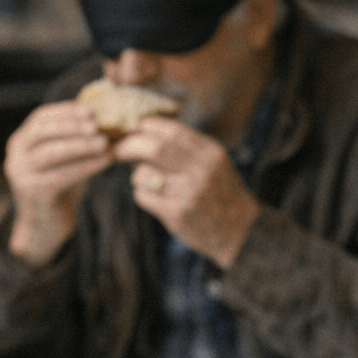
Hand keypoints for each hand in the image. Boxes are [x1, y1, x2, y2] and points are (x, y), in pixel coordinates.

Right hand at [3, 101, 112, 266]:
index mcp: (20, 141)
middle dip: (71, 125)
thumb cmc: (60, 187)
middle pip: (43, 132)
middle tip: (97, 125)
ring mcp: (21, 174)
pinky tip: (105, 161)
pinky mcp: (33, 193)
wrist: (45, 226)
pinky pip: (62, 175)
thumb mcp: (64, 158)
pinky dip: (86, 166)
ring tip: (104, 142)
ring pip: (51, 152)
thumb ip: (74, 138)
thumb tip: (104, 117)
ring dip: (80, 145)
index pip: (40, 117)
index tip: (90, 110)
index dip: (65, 111)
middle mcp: (15, 155)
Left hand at [113, 118, 260, 268]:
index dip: (144, 126)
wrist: (238, 230)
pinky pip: (142, 197)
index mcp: (209, 152)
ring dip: (135, 175)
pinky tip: (153, 197)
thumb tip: (142, 130)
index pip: (170, 130)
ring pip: (142, 174)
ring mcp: (188, 194)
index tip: (133, 130)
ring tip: (145, 179)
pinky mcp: (176, 215)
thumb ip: (185, 145)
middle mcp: (200, 170)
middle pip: (152, 148)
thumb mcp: (213, 161)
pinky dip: (141, 194)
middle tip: (119, 151)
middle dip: (128, 146)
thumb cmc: (219, 191)